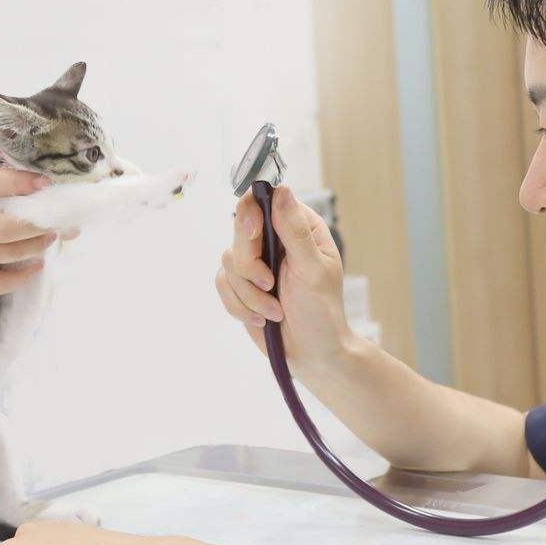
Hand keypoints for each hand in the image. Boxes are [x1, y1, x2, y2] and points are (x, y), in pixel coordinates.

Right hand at [0, 166, 56, 295]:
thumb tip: (5, 180)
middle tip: (55, 219)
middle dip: (38, 223)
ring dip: (34, 247)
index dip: (23, 183)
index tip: (45, 184)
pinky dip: (18, 277)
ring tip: (48, 239)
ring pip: (5, 253)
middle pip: (5, 225)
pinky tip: (33, 267)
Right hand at [216, 184, 354, 375]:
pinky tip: (262, 318)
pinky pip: (223, 283)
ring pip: (229, 260)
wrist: (312, 353)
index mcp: (298, 226)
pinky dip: (240, 305)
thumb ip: (295, 232)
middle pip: (240, 230)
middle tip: (269, 284)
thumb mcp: (313, 270)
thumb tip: (282, 191)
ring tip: (275, 311)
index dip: (252, 212)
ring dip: (250, 293)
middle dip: (251, 265)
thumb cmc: (322, 311)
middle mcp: (274, 239)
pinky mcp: (241, 285)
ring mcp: (256, 261)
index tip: (255, 235)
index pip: (264, 199)